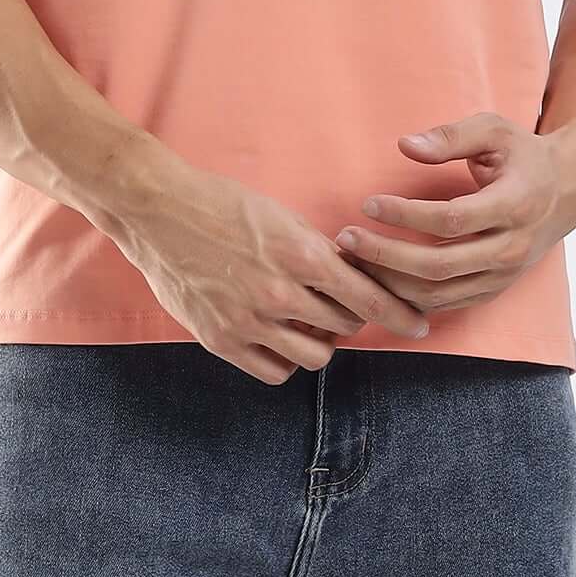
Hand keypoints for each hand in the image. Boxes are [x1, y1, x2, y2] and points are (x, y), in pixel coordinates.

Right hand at [109, 157, 434, 383]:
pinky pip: (275, 371)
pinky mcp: (222, 340)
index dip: (400, 315)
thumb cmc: (221, 204)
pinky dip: (285, 359)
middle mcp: (280, 294)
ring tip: (304, 322)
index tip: (418, 325)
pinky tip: (278, 338)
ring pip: (315, 357)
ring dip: (319, 342)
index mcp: (301, 256)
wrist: (157, 211)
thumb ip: (319, 251)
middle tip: (337, 306)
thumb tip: (356, 277)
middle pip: (346, 327)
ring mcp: (249, 321)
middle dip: (349, 318)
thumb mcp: (282, 218)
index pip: (369, 299)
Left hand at [333, 114, 575, 316]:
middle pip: (439, 265)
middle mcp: (511, 248)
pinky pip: (443, 304)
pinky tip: (376, 280)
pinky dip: (406, 298)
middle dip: (386, 256)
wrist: (565, 193)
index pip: (453, 219)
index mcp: (515, 205)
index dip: (407, 215)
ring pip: (438, 294)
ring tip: (351, 261)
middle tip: (346, 239)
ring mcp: (502, 276)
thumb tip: (406, 146)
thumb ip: (451, 136)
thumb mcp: (495, 130)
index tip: (369, 203)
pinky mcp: (491, 290)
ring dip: (389, 283)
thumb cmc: (523, 156)